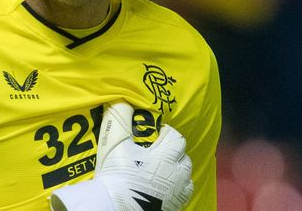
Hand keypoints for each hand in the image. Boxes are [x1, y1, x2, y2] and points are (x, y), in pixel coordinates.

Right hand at [50, 102, 192, 210]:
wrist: (117, 208)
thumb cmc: (118, 175)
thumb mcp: (115, 144)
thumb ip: (119, 119)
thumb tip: (122, 101)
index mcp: (167, 156)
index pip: (177, 138)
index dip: (166, 133)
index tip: (153, 135)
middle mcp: (178, 174)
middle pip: (184, 158)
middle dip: (174, 153)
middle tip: (156, 153)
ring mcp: (177, 193)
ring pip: (186, 178)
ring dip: (177, 172)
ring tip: (162, 171)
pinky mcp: (174, 207)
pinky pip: (182, 195)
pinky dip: (176, 189)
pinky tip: (163, 188)